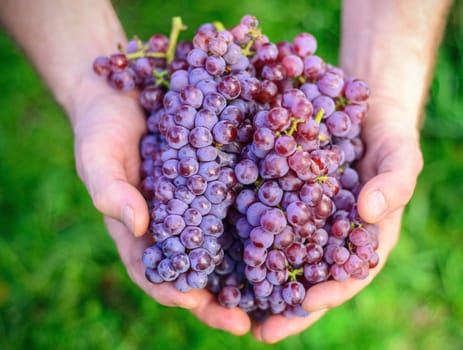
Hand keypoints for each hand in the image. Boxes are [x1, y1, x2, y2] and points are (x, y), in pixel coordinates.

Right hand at [71, 75, 250, 334]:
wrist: (127, 94)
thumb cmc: (104, 128)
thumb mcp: (99, 155)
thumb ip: (110, 190)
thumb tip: (137, 224)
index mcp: (140, 232)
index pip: (155, 272)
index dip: (172, 291)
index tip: (193, 302)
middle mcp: (175, 225)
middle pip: (197, 270)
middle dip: (216, 299)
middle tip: (243, 323)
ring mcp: (200, 205)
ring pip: (223, 247)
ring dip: (245, 272)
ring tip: (272, 295)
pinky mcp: (222, 179)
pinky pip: (240, 206)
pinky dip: (258, 226)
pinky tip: (282, 235)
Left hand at [251, 100, 422, 342]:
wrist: (360, 99)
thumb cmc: (387, 134)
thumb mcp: (400, 154)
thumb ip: (395, 182)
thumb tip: (368, 210)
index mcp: (361, 237)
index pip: (346, 275)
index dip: (329, 294)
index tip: (305, 306)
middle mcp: (328, 232)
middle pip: (308, 275)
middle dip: (286, 303)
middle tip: (260, 331)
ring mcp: (302, 214)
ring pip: (281, 252)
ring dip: (260, 277)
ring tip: (233, 303)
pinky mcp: (280, 191)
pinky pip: (263, 214)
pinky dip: (248, 232)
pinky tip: (223, 247)